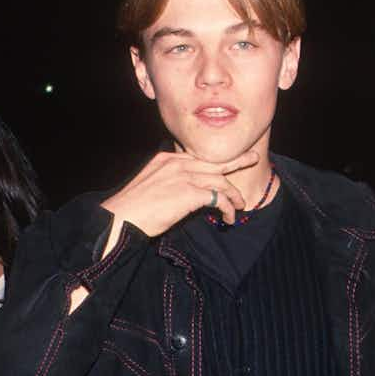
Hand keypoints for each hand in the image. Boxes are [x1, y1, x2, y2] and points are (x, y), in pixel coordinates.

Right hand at [101, 148, 258, 244]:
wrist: (122, 217)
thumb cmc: (132, 209)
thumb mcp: (150, 187)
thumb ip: (167, 183)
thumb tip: (181, 194)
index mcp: (166, 159)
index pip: (196, 157)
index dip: (214, 164)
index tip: (224, 166)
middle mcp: (177, 163)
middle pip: (214, 161)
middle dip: (236, 160)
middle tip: (252, 157)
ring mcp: (184, 176)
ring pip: (220, 180)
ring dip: (233, 194)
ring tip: (240, 205)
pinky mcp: (189, 193)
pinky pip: (218, 198)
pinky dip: (227, 208)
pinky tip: (228, 218)